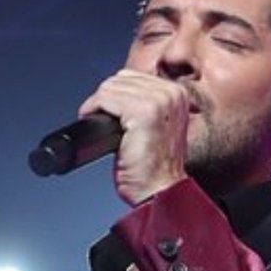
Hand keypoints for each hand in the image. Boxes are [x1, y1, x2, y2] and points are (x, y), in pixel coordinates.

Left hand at [79, 70, 189, 204]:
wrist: (159, 192)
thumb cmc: (154, 169)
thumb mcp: (156, 128)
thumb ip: (143, 106)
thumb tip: (115, 93)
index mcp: (177, 94)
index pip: (132, 78)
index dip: (115, 96)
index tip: (110, 115)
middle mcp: (171, 93)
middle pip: (120, 79)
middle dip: (105, 100)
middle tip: (102, 122)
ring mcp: (158, 101)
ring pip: (111, 87)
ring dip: (98, 105)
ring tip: (101, 126)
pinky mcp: (143, 112)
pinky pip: (106, 98)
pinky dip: (93, 109)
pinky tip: (94, 123)